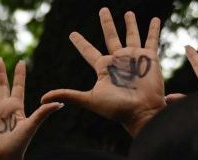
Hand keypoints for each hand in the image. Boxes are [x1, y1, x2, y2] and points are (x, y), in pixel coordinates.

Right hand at [0, 59, 62, 159]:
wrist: (5, 158)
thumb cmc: (19, 144)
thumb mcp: (31, 126)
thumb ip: (43, 113)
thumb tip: (60, 103)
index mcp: (16, 107)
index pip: (18, 86)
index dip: (19, 74)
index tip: (21, 61)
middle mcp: (5, 108)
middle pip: (3, 85)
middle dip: (1, 72)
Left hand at [42, 8, 164, 135]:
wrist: (140, 112)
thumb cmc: (116, 108)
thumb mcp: (89, 99)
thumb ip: (68, 95)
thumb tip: (41, 99)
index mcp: (103, 68)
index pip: (88, 51)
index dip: (80, 42)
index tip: (72, 34)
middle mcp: (118, 60)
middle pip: (110, 36)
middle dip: (107, 23)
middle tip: (103, 10)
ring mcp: (134, 58)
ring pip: (131, 34)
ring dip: (130, 23)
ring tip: (128, 13)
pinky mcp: (150, 58)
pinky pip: (152, 40)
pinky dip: (154, 30)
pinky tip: (155, 19)